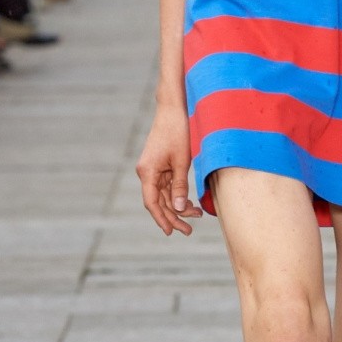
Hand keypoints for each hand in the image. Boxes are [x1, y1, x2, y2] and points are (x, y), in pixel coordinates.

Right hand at [136, 105, 201, 234]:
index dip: (162, 219)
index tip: (171, 232)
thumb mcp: (181, 161)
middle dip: (173, 217)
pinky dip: (177, 195)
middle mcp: (146, 173)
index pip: (152, 203)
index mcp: (147, 172)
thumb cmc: (177, 132)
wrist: (172, 110)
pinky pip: (166, 186)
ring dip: (177, 206)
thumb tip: (178, 208)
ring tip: (195, 215)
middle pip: (158, 202)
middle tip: (189, 230)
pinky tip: (189, 203)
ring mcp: (152, 169)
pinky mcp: (159, 166)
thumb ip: (179, 186)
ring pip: (164, 195)